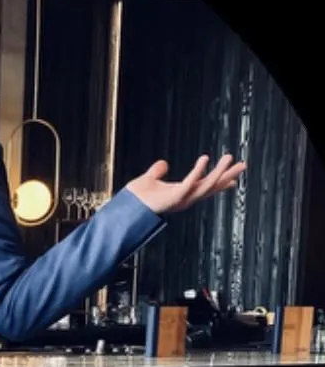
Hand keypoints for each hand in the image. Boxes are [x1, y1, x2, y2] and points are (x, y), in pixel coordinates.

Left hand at [125, 154, 244, 214]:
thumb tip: (163, 164)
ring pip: (205, 185)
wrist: (124, 208)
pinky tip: (205, 159)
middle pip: (211, 186)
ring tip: (230, 158)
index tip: (235, 178)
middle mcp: (184, 198)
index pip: (205, 186)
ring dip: (219, 172)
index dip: (220, 182)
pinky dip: (198, 171)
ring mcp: (180, 199)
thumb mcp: (149, 179)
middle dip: (227, 175)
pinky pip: (189, 183)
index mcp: (181, 193)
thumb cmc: (136, 198)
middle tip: (243, 164)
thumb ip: (157, 171)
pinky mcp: (173, 198)